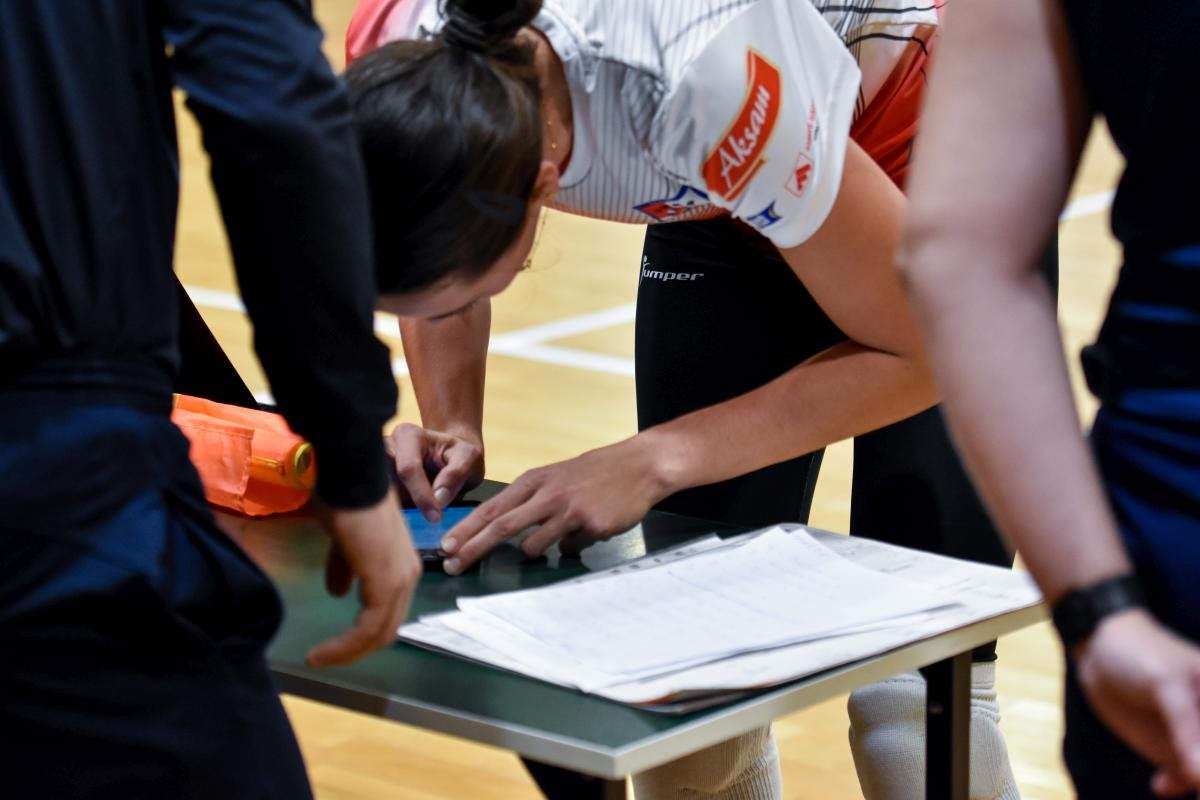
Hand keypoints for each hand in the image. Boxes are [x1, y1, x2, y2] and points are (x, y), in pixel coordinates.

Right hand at [306, 487, 421, 667]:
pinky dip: (345, 645)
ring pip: (378, 633)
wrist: (352, 480)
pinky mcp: (386, 584)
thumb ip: (345, 568)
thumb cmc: (346, 502)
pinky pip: (368, 628)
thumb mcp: (344, 544)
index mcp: (400, 566)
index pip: (386, 613)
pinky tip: (321, 651)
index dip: (360, 634)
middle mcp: (407, 576)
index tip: (330, 645)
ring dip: (347, 651)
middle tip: (324, 658)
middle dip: (354, 649)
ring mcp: (399, 580)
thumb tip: (339, 594)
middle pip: (385, 629)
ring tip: (319, 658)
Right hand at [386, 423, 483, 522]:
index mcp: (407, 435)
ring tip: (413, 530)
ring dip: (395, 515)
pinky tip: (406, 528)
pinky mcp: (377, 486)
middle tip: (423, 525)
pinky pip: (380, 506)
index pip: (408, 469)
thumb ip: (456, 473)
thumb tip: (438, 498)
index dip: (421, 495)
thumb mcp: (469, 457)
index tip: (436, 517)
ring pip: (379, 497)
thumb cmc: (458, 454)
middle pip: (385, 483)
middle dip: (402, 506)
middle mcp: (386, 448)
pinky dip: (393, 519)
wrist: (449, 458)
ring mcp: (376, 468)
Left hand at [439, 437, 672, 574]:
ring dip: (534, 551)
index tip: (445, 546)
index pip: (492, 507)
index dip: (467, 528)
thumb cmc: (597, 473)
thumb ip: (536, 503)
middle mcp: (545, 493)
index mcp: (534, 480)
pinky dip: (572, 546)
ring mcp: (567, 508)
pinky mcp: (588, 523)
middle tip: (451, 565)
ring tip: (556, 537)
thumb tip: (524, 537)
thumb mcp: (559, 478)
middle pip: (500, 525)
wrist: (639, 465)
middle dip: (472, 548)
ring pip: (533, 544)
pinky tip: (588, 530)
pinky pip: (569, 547)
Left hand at [1074, 609, 1199, 795]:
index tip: (1198, 773)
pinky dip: (1179, 784)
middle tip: (1192, 783)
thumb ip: (1187, 728)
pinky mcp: (1178, 750)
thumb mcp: (1166, 684)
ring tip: (1174, 782)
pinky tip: (1161, 785)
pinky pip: (1187, 777)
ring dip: (1196, 785)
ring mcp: (1198, 737)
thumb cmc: (1141, 655)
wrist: (1102, 652)